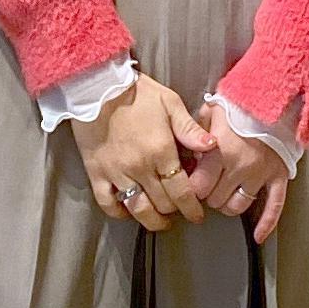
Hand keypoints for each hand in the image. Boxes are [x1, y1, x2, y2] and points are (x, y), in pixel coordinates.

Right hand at [68, 70, 219, 231]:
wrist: (96, 86)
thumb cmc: (136, 92)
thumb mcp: (170, 103)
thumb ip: (190, 129)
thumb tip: (212, 146)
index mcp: (161, 151)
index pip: (182, 191)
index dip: (192, 208)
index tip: (197, 216)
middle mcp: (140, 167)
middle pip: (163, 204)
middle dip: (175, 211)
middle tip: (180, 210)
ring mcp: (116, 173)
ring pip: (138, 209)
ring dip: (152, 220)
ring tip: (159, 221)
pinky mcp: (96, 173)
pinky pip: (108, 203)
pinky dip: (120, 213)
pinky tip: (129, 211)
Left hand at [184, 101, 289, 243]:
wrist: (276, 95)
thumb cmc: (240, 104)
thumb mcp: (211, 111)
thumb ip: (194, 133)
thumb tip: (182, 155)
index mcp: (220, 149)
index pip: (197, 187)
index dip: (189, 189)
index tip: (188, 184)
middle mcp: (240, 165)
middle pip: (214, 200)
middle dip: (207, 195)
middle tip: (207, 185)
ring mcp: (260, 173)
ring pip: (237, 206)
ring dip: (227, 204)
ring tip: (224, 194)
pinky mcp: (278, 176)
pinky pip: (274, 206)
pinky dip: (266, 224)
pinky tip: (258, 236)